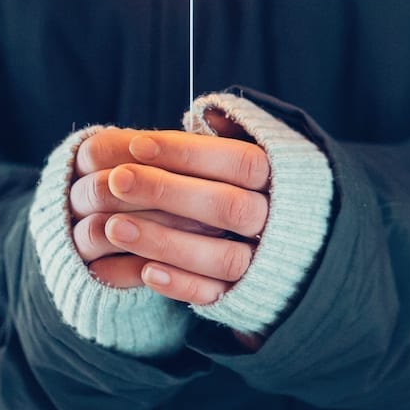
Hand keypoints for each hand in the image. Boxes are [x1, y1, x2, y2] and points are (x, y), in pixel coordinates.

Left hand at [68, 125, 269, 304]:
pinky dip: (181, 284)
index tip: (138, 145)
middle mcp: (278, 222)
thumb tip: (208, 112)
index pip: (239, 162)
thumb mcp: (252, 152)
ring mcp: (264, 263)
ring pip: (221, 257)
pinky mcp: (247, 297)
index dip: (187, 153)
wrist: (295, 246)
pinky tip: (144, 271)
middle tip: (117, 180)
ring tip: (113, 227)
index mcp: (282, 179)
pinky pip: (216, 296)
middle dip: (168, 192)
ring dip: (165, 242)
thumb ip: (231, 133)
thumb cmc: (253, 186)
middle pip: (227, 207)